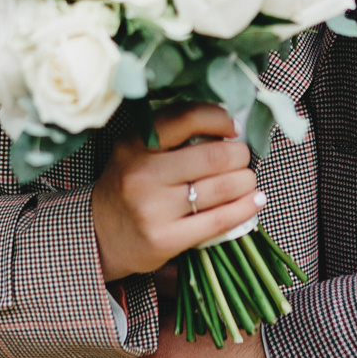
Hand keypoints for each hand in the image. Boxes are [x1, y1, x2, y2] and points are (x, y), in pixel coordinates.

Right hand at [90, 104, 263, 281]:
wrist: (101, 234)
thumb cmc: (130, 185)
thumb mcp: (137, 150)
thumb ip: (172, 134)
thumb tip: (227, 124)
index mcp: (135, 143)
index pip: (187, 118)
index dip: (220, 119)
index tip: (233, 128)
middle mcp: (142, 174)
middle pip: (214, 156)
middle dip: (240, 155)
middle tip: (242, 158)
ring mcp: (153, 209)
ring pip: (222, 188)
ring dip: (246, 181)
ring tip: (247, 180)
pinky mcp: (165, 239)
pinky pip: (219, 220)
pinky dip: (245, 208)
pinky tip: (255, 201)